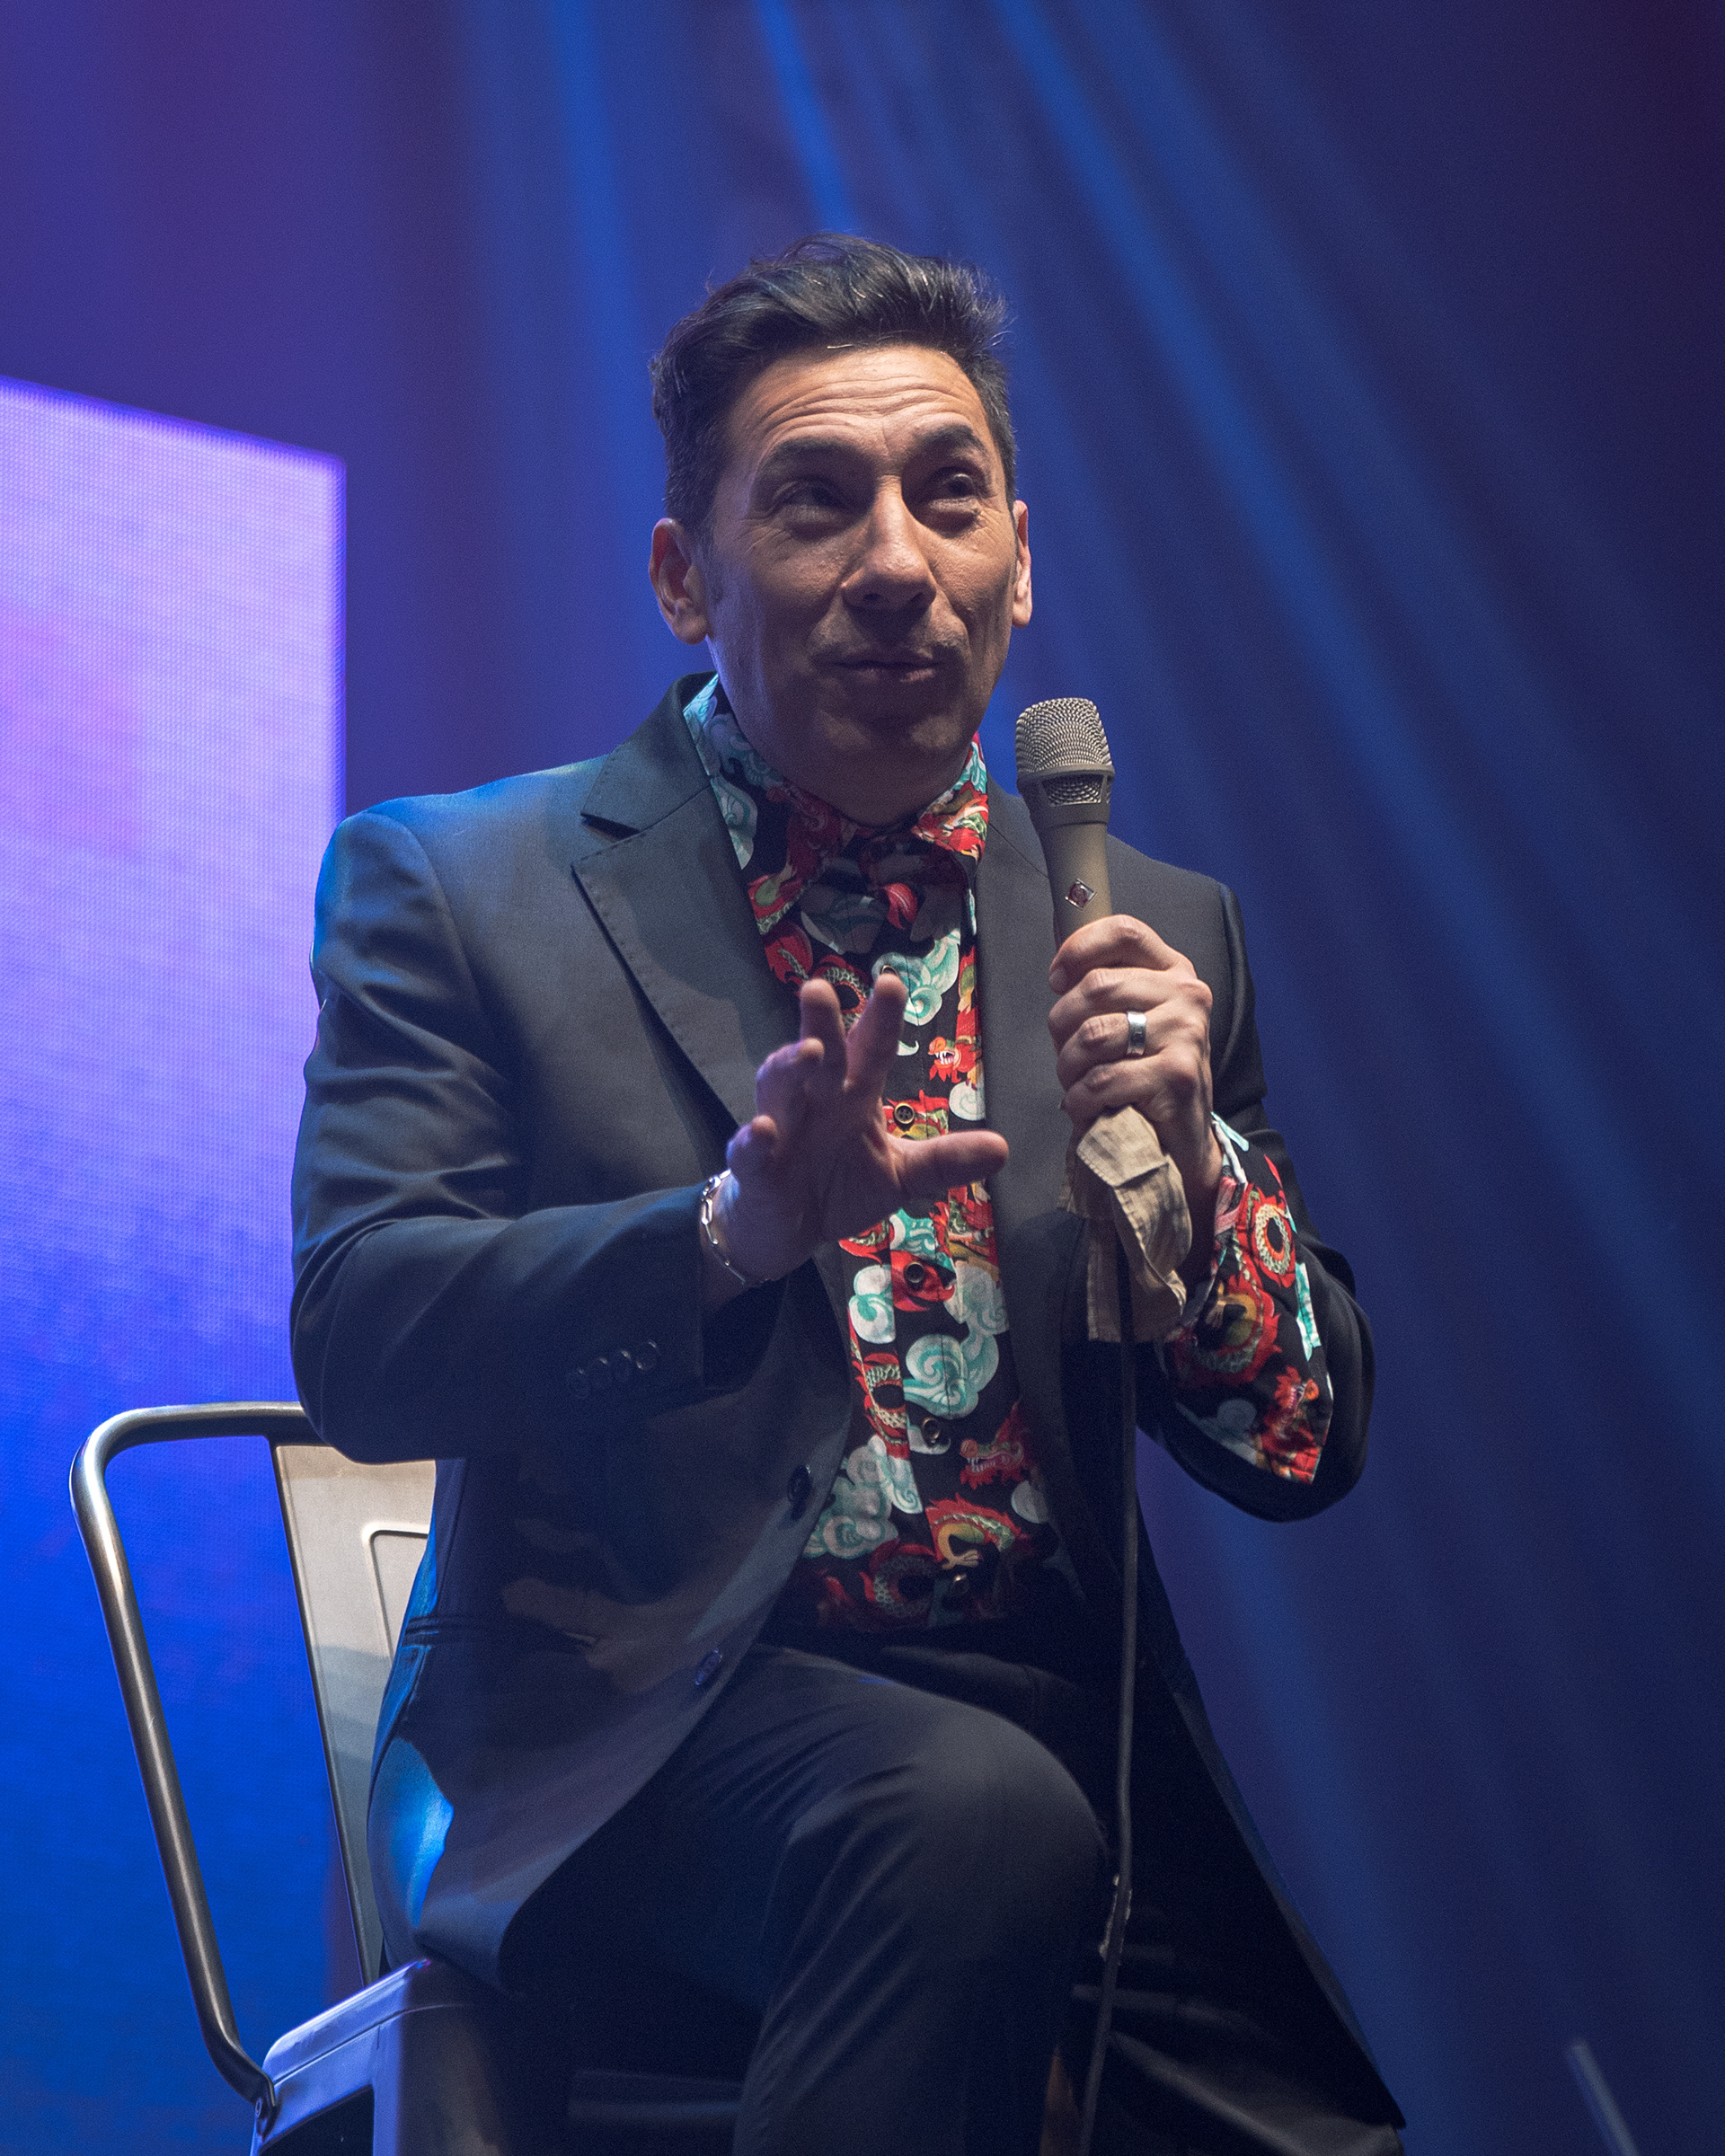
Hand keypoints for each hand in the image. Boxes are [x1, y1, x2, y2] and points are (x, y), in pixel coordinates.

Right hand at [706, 972, 1008, 1302]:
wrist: (783, 1230)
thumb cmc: (839, 1185)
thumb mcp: (899, 1174)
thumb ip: (943, 1160)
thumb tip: (1002, 1148)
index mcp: (853, 1093)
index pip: (871, 1048)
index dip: (880, 1018)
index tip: (891, 982)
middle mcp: (816, 1100)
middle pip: (820, 1054)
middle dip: (821, 1023)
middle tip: (819, 989)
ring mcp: (781, 1129)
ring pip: (780, 1088)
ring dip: (789, 1067)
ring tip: (808, 1054)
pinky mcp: (754, 1168)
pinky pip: (748, 1150)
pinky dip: (752, 1141)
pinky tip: (762, 1132)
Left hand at [1048, 915, 1223, 1258]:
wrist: (1181, 1145)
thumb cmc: (1144, 1080)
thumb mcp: (1130, 1023)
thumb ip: (1104, 991)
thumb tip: (1059, 973)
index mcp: (1175, 972)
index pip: (1124, 931)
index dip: (1078, 948)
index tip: (1055, 980)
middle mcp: (1188, 995)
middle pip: (1096, 985)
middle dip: (1061, 1025)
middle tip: (1063, 1056)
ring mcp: (1187, 1033)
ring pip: (1093, 1034)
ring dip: (1067, 1068)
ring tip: (1074, 1086)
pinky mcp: (1178, 1075)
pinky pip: (1102, 1079)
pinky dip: (1081, 1100)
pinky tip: (1087, 1109)